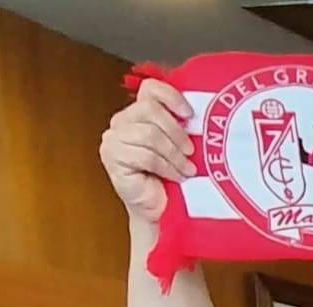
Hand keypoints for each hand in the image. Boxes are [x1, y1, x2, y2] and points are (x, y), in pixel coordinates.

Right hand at [100, 76, 195, 225]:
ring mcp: (113, 138)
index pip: (150, 89)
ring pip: (149, 134)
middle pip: (151, 110)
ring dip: (174, 154)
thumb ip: (181, 128)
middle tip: (191, 152)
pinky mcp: (112, 156)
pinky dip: (167, 167)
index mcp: (139, 113)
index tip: (190, 115)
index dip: (172, 97)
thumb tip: (200, 116)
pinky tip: (176, 177)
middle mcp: (122, 121)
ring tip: (187, 170)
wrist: (160, 210)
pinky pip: (145, 155)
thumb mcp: (181, 148)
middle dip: (177, 132)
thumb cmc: (172, 179)